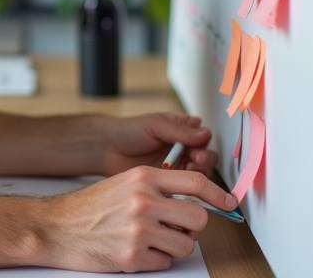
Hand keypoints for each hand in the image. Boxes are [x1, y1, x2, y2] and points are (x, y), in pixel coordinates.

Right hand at [39, 166, 237, 271]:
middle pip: (198, 218)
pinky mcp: (133, 257)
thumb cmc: (90, 206)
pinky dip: (156, 261)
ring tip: (152, 240)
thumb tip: (193, 198)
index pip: (195, 182)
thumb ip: (157, 186)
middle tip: (180, 228)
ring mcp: (139, 230)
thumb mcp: (125, 183)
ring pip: (186, 245)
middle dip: (194, 227)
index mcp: (143, 178)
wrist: (57, 227)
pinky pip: (165, 263)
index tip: (230, 203)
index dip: (218, 195)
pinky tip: (137, 251)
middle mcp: (144, 201)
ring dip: (174, 246)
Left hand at [98, 113, 218, 176]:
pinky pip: (184, 186)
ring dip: (196, 173)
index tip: (198, 150)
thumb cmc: (129, 131)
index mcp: (182, 130)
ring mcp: (177, 166)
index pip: (203, 137)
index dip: (204, 144)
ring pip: (198, 172)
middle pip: (205, 156)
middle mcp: (183, 148)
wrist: (108, 150)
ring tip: (186, 171)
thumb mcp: (155, 125)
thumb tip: (205, 133)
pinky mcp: (169, 182)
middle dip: (203, 160)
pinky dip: (185, 186)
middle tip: (195, 161)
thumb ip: (179, 131)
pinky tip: (179, 185)